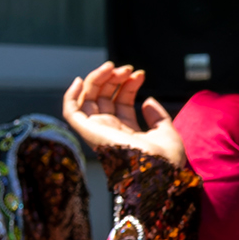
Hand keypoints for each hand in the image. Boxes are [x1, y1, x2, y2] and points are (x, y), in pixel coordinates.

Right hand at [62, 64, 188, 170]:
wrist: (160, 172)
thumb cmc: (167, 160)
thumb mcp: (167, 133)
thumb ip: (158, 117)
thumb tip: (147, 100)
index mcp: (128, 134)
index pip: (121, 103)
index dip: (128, 85)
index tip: (140, 74)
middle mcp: (112, 133)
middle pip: (105, 98)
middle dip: (115, 79)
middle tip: (127, 68)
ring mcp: (99, 132)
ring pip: (89, 99)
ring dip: (99, 79)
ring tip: (114, 67)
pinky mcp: (88, 133)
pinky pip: (71, 112)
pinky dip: (71, 95)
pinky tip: (81, 79)